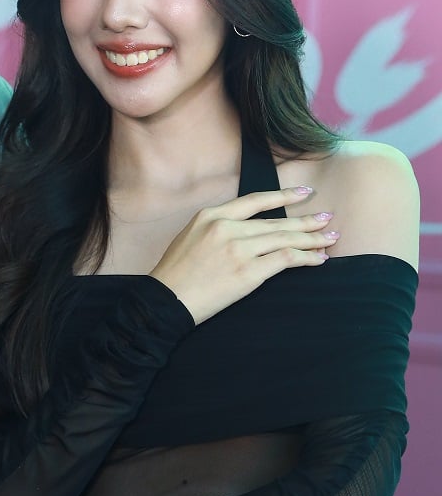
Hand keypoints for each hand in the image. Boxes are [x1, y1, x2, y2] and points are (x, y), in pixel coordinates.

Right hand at [150, 189, 335, 324]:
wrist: (166, 301)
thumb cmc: (175, 274)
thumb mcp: (190, 236)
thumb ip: (218, 227)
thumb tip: (248, 230)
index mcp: (211, 215)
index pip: (255, 201)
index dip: (283, 197)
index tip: (303, 194)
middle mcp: (227, 227)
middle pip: (276, 222)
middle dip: (306, 221)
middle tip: (327, 218)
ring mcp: (239, 249)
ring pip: (285, 239)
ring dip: (312, 239)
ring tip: (330, 238)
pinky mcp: (248, 272)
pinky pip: (285, 260)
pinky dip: (305, 258)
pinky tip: (318, 259)